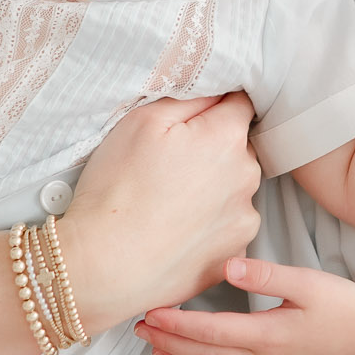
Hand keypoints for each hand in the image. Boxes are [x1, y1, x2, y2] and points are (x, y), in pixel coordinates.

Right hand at [60, 94, 260, 331]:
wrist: (107, 266)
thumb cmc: (118, 189)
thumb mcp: (143, 120)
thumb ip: (190, 96)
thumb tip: (218, 88)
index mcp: (227, 138)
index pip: (239, 103)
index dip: (213, 105)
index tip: (188, 120)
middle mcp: (247, 178)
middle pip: (238, 147)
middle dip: (211, 148)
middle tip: (167, 164)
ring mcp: (244, 220)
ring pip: (234, 188)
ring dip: (212, 188)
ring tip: (167, 202)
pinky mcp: (234, 254)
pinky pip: (227, 226)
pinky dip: (208, 225)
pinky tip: (175, 229)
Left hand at [139, 255, 354, 354]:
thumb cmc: (344, 305)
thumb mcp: (308, 282)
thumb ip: (268, 275)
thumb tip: (229, 266)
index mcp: (268, 336)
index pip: (210, 332)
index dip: (177, 324)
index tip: (151, 311)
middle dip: (167, 342)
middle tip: (138, 327)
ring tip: (153, 348)